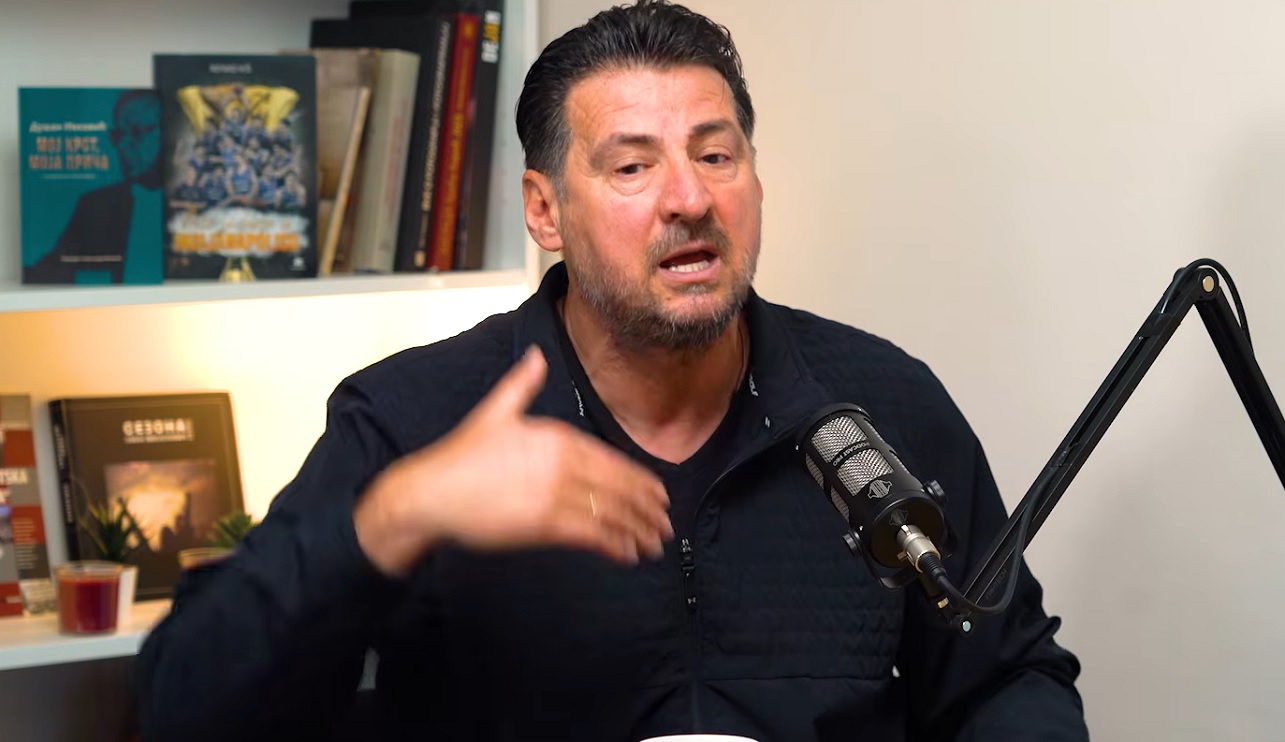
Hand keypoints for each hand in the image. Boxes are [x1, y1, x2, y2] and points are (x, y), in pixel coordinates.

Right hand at [355, 346, 673, 574]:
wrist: (431, 493)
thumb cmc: (461, 457)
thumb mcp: (495, 412)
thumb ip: (522, 385)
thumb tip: (536, 358)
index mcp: (557, 436)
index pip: (611, 461)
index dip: (639, 481)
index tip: (658, 495)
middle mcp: (562, 463)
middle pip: (618, 488)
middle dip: (647, 509)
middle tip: (665, 524)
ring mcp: (555, 494)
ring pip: (610, 514)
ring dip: (637, 531)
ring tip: (654, 544)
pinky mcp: (544, 524)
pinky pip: (591, 536)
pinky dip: (615, 546)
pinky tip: (628, 554)